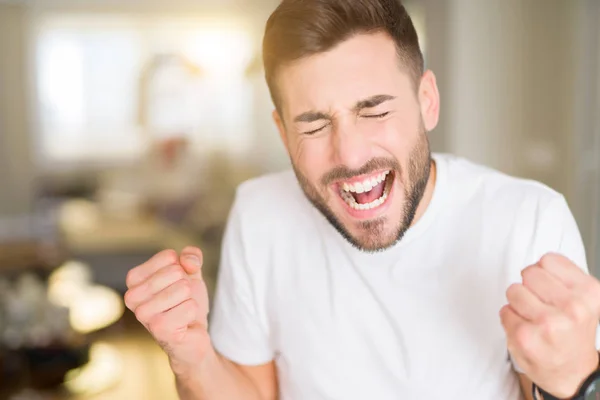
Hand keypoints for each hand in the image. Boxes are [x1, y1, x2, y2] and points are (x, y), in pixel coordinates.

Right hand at [124, 247, 210, 374]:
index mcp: (134, 279)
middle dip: (186, 285)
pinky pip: (190, 306)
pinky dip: (193, 313)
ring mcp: (142, 314)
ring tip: (180, 311)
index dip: (182, 268)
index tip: (175, 285)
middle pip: (176, 272)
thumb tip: (188, 262)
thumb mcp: (191, 272)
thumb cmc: (185, 301)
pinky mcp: (158, 328)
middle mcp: (131, 296)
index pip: (169, 256)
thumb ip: (191, 256)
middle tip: (180, 301)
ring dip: (190, 299)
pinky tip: (183, 323)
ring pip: (183, 288)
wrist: (192, 335)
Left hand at [500, 253, 599, 397]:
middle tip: (541, 304)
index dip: (544, 273)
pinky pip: (504, 310)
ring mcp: (548, 323)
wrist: (573, 374)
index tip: (550, 288)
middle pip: (529, 272)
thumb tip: (538, 263)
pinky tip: (527, 330)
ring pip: (513, 289)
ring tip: (533, 317)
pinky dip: (511, 319)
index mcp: (589, 293)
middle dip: (530, 286)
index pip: (548, 260)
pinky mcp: (525, 336)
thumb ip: (563, 276)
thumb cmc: (573, 332)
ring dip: (518, 302)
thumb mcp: (583, 298)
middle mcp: (573, 308)